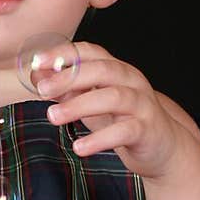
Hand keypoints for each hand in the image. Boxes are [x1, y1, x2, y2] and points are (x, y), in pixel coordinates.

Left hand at [35, 40, 183, 178]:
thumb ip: (67, 90)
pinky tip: (79, 147)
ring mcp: (141, 104)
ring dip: (79, 105)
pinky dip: (100, 139)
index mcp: (116, 70)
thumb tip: (37, 77)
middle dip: (69, 77)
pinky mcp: (147, 130)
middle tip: (42, 90)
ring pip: (113, 97)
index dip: (63, 54)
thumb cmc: (123, 120)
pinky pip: (124, 131)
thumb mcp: (92, 103)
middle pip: (102, 70)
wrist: (163, 147)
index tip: (37, 62)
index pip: (90, 52)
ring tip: (52, 116)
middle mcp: (131, 81)